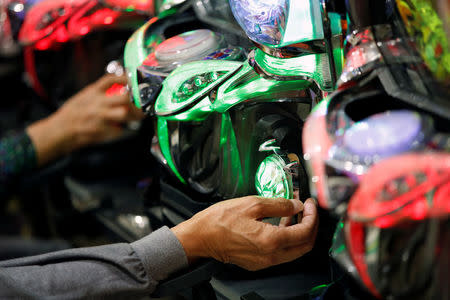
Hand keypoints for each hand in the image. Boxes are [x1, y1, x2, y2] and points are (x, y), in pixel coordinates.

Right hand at [27, 74, 143, 165]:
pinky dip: (121, 131)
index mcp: (92, 92)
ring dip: (132, 116)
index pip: (110, 79)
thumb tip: (117, 88)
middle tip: (140, 106)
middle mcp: (97, 103)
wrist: (61, 131)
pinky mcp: (102, 131)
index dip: (124, 78)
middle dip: (135, 102)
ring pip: (124, 113)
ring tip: (134, 118)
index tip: (131, 80)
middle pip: (124, 98)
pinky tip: (119, 129)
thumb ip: (99, 92)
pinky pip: (119, 130)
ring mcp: (100, 117)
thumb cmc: (72, 114)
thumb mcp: (84, 96)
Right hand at [172, 197, 318, 270]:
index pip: (305, 232)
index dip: (312, 216)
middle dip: (310, 226)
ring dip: (298, 232)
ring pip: (294, 250)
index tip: (309, 203)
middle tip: (307, 209)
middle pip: (305, 245)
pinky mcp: (258, 262)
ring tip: (293, 213)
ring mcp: (264, 262)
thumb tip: (296, 205)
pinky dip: (286, 238)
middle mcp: (270, 256)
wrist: (200, 237)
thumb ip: (279, 204)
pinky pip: (281, 253)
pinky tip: (280, 223)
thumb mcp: (252, 204)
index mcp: (271, 241)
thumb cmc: (220, 220)